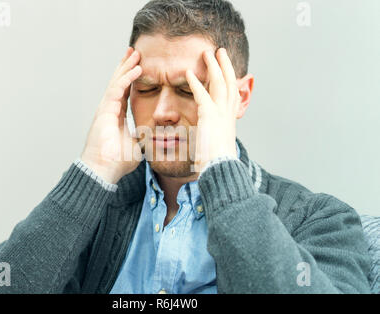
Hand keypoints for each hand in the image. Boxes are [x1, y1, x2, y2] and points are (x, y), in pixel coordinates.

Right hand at [81, 47, 142, 183]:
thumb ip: (143, 138)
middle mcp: (110, 109)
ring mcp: (106, 108)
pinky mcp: (105, 110)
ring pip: (117, 81)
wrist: (104, 170)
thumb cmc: (117, 162)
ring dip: (126, 67)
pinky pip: (117, 89)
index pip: (125, 92)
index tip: (140, 67)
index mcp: (117, 116)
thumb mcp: (136, 146)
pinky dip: (127, 78)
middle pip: (119, 82)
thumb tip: (155, 137)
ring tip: (135, 53)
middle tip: (135, 52)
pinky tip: (136, 69)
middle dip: (127, 66)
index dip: (132, 79)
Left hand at [186, 48, 240, 172]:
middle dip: (224, 65)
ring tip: (207, 53)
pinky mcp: (209, 116)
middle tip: (220, 51)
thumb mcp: (215, 144)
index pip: (232, 93)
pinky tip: (188, 73)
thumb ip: (211, 134)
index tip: (226, 68)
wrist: (219, 169)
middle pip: (229, 82)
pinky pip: (202, 94)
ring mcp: (220, 113)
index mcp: (229, 119)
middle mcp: (228, 113)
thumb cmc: (215, 162)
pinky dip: (195, 83)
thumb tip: (207, 135)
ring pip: (219, 83)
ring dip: (213, 66)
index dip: (230, 78)